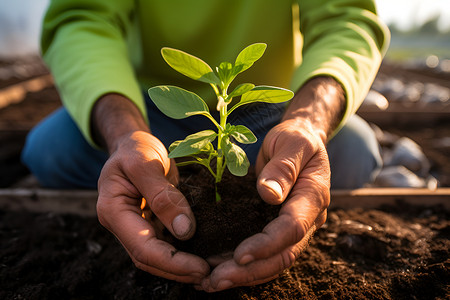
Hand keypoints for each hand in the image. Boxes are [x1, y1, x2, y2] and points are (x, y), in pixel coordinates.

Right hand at [96, 131, 209, 283]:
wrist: (133, 143)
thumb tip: (184, 230)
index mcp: (113, 211)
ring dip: (182, 267)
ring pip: (157, 256)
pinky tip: (203, 253)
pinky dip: (183, 252)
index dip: (173, 262)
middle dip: (179, 271)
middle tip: (211, 276)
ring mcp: (136, 225)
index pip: (143, 248)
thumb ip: (162, 195)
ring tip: (211, 270)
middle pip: (149, 259)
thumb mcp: (145, 163)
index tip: (201, 267)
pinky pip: (165, 243)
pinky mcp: (150, 223)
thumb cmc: (135, 148)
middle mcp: (122, 224)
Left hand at [200, 119, 330, 291]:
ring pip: (274, 261)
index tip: (239, 255)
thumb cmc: (296, 138)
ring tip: (211, 283)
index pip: (292, 228)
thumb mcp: (292, 142)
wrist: (300, 140)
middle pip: (283, 254)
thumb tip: (268, 195)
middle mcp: (308, 218)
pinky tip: (219, 270)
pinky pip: (265, 253)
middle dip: (251, 271)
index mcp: (313, 197)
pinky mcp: (279, 228)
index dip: (267, 244)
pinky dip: (244, 265)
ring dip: (245, 275)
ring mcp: (295, 227)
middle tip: (217, 280)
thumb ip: (283, 167)